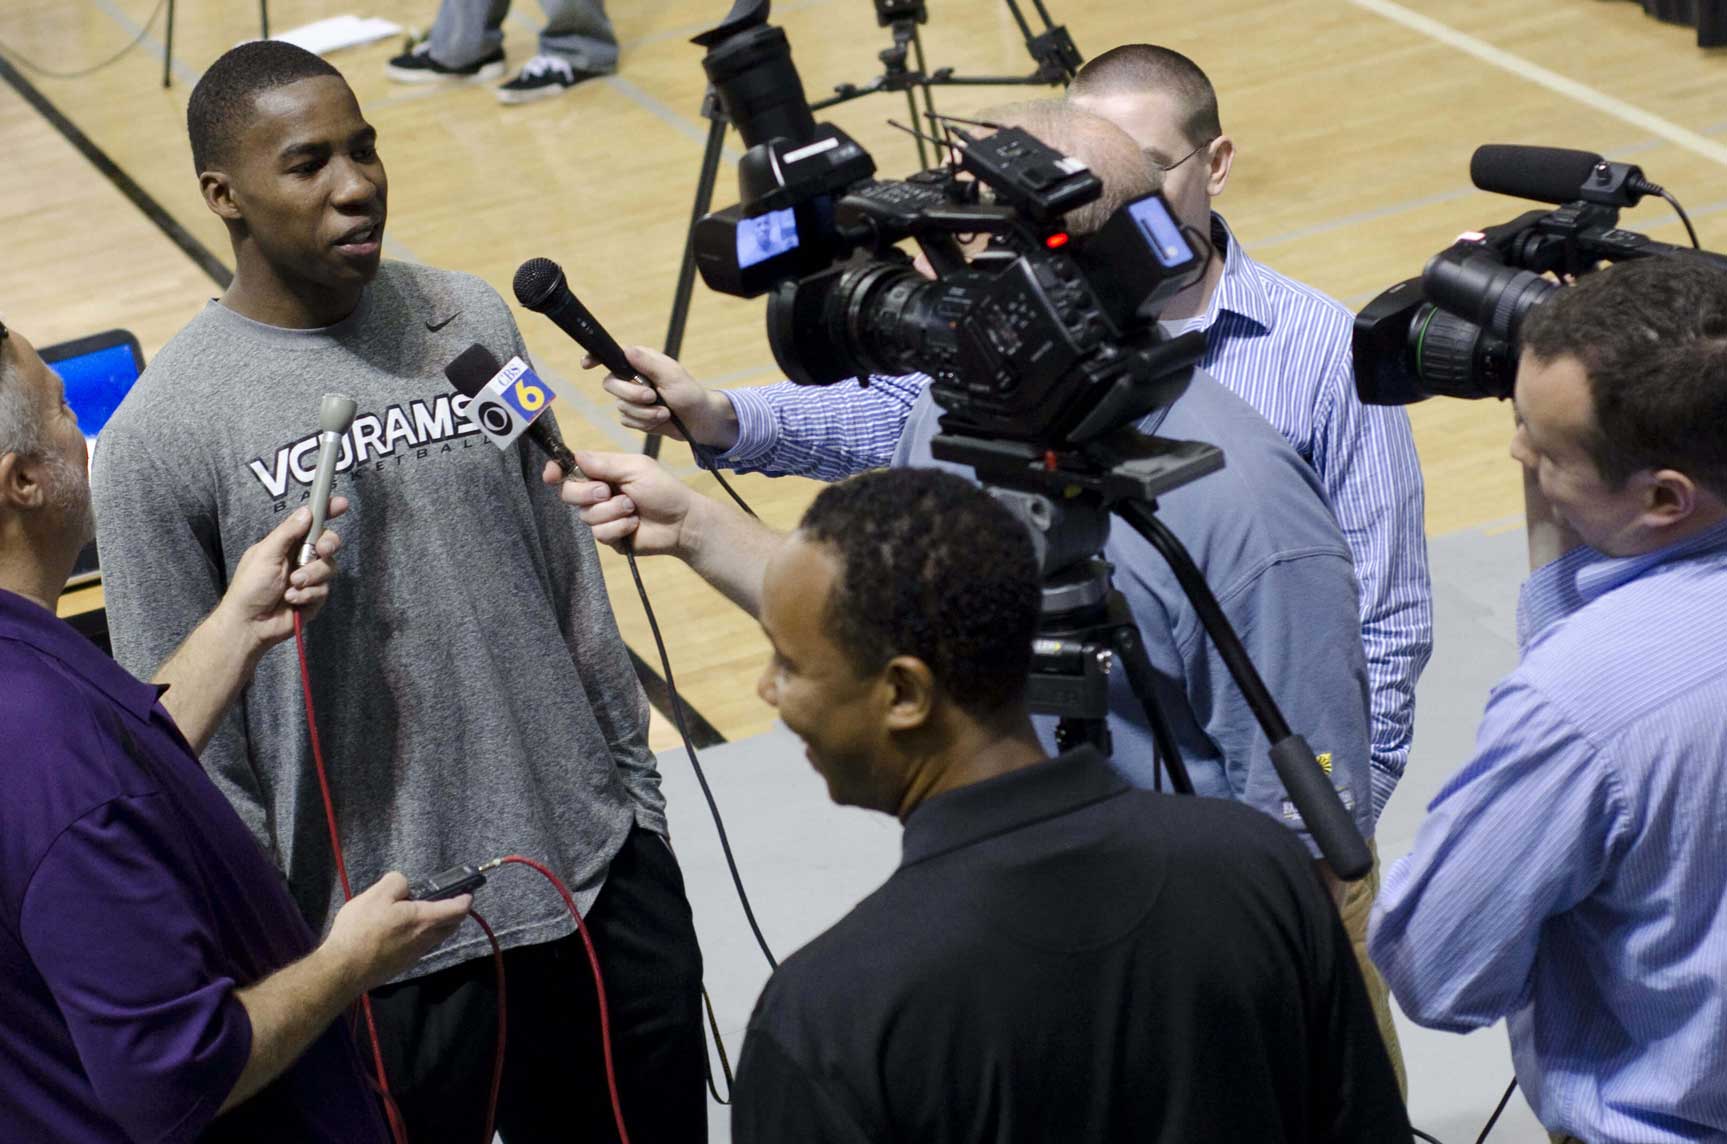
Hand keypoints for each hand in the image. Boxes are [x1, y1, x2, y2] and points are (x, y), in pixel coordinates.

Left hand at [214, 500, 347, 653]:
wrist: (250, 623)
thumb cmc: (250, 587)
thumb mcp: (265, 554)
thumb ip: (287, 533)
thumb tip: (307, 512)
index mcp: (287, 544)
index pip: (311, 523)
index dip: (327, 512)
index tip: (341, 504)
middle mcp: (301, 558)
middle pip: (329, 543)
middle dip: (328, 545)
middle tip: (320, 551)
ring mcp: (310, 578)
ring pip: (329, 568)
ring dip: (310, 577)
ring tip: (291, 586)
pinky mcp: (314, 597)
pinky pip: (324, 590)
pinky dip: (308, 595)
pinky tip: (292, 600)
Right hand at [320, 872, 470, 991]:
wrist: (343, 970)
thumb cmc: (360, 930)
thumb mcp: (375, 895)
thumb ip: (396, 883)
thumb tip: (406, 887)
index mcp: (424, 919)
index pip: (458, 909)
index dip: (466, 898)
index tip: (467, 891)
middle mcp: (425, 939)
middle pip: (452, 925)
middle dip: (455, 912)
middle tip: (445, 900)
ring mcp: (415, 955)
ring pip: (436, 937)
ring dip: (436, 925)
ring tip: (418, 913)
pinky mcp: (403, 965)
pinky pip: (421, 947)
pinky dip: (420, 936)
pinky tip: (401, 931)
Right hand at [541, 450, 702, 557]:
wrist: (682, 522)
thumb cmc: (663, 490)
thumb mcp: (636, 468)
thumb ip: (605, 463)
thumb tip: (576, 456)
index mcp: (603, 473)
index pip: (570, 470)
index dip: (556, 471)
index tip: (551, 475)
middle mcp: (598, 494)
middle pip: (569, 493)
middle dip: (586, 493)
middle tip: (608, 492)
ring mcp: (603, 516)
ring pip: (585, 516)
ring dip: (611, 511)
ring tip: (633, 508)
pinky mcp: (609, 537)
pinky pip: (600, 533)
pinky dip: (619, 527)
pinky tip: (634, 524)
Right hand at [595, 346, 738, 449]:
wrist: (699, 421)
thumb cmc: (690, 394)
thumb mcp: (672, 375)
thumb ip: (648, 363)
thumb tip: (626, 350)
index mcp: (641, 362)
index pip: (611, 356)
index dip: (595, 358)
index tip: (587, 364)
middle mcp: (633, 378)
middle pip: (610, 384)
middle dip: (632, 394)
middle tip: (652, 397)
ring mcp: (633, 399)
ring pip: (621, 407)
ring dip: (645, 413)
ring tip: (664, 412)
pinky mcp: (636, 416)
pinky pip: (627, 421)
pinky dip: (644, 423)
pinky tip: (659, 420)